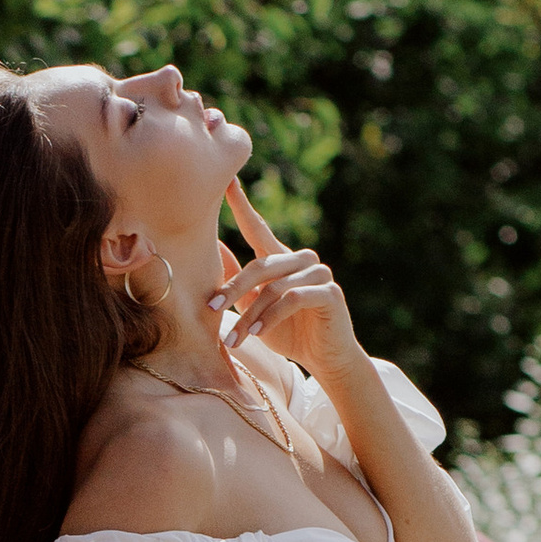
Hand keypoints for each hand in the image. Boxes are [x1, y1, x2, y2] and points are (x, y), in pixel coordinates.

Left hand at [207, 176, 357, 383]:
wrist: (325, 359)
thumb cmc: (288, 333)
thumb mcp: (256, 308)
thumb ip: (240, 282)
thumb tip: (215, 250)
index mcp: (281, 259)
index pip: (258, 227)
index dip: (242, 205)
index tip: (227, 182)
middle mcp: (301, 259)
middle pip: (260, 265)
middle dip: (232, 289)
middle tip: (211, 310)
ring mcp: (318, 273)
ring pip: (274, 287)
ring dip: (251, 315)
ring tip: (235, 339)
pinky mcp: (329, 292)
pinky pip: (294, 298)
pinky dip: (273, 316)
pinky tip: (260, 333)